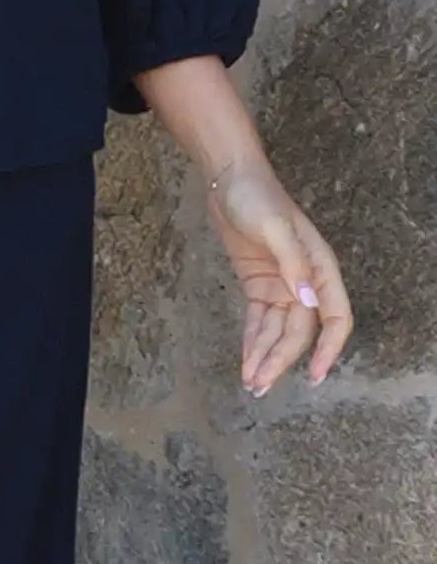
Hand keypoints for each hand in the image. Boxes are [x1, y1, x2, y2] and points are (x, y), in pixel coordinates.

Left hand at [205, 158, 352, 398]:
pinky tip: (246, 360)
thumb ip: (292, 263)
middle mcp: (305, 281)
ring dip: (266, 356)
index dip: (328, 348)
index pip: (334, 317)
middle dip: (281, 360)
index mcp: (319, 268)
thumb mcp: (275, 226)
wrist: (228, 178)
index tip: (314, 376)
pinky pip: (259, 320)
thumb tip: (308, 301)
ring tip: (251, 383)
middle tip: (260, 385)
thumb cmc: (257, 196)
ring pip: (278, 331)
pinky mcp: (259, 285)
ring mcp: (281, 284)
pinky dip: (253, 341)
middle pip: (299, 331)